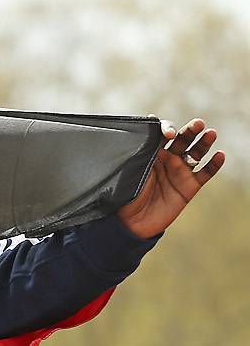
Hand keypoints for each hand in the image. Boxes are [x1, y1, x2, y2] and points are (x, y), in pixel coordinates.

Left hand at [117, 118, 224, 237]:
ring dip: (204, 143)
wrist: (130, 222)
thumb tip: (144, 133)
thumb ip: (139, 154)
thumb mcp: (130, 172)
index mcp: (150, 152)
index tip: (167, 134)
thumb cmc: (125, 194)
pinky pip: (205, 173)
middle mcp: (167, 159)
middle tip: (198, 123)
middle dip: (190, 131)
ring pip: (196, 153)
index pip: (162, 134)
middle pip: (182, 140)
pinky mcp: (190, 186)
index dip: (167, 130)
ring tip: (211, 134)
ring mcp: (180, 172)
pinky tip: (219, 155)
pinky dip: (213, 165)